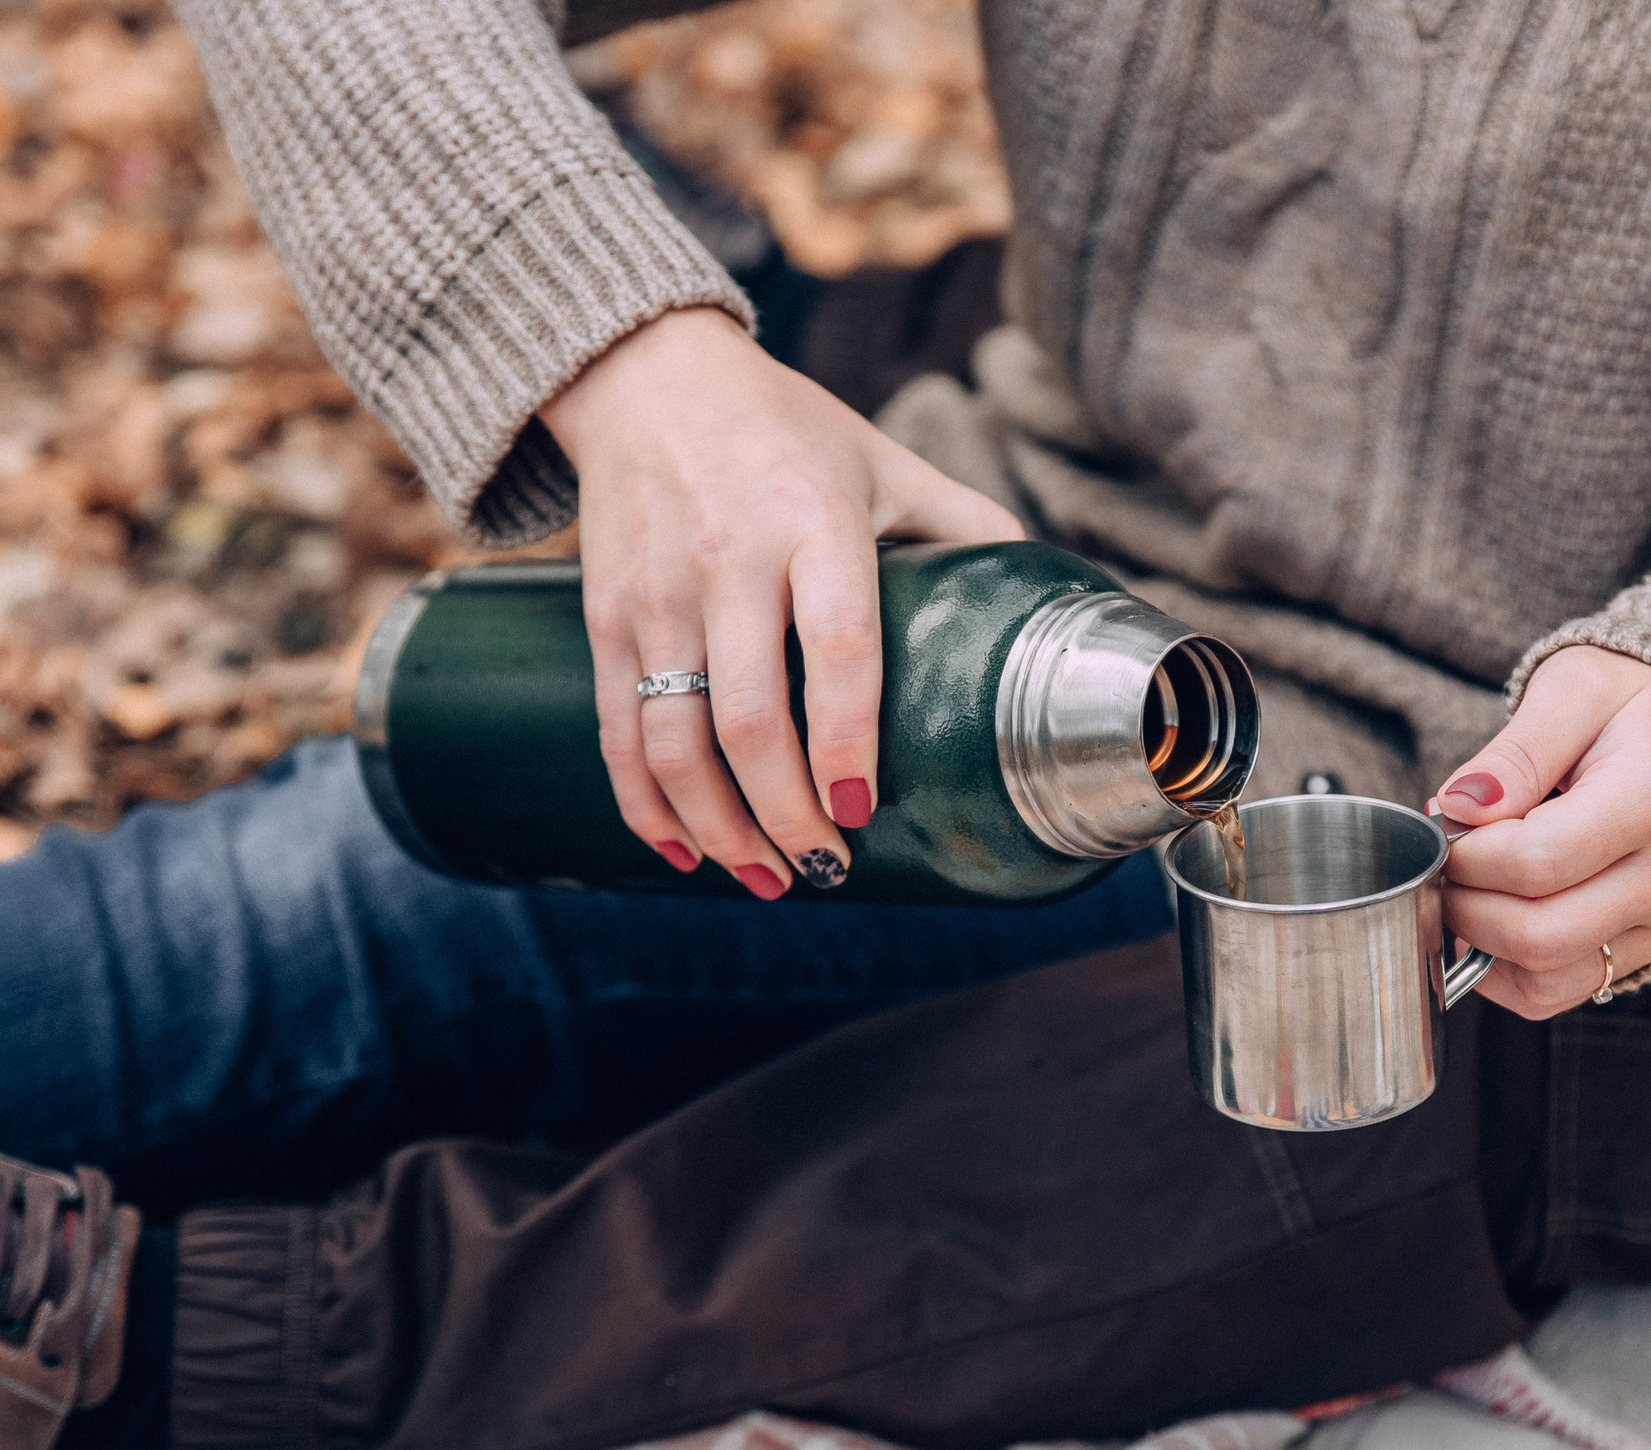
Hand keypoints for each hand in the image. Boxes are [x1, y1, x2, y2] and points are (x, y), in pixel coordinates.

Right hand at [541, 306, 1021, 896]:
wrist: (645, 374)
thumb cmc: (786, 428)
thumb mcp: (886, 459)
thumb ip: (966, 525)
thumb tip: (1046, 600)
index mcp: (813, 520)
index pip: (836, 647)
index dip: (848, 740)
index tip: (863, 809)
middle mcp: (729, 560)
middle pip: (749, 718)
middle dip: (785, 814)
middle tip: (827, 867)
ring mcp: (657, 592)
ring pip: (674, 740)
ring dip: (718, 826)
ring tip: (768, 875)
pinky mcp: (604, 614)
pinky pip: (617, 729)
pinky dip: (646, 805)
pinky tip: (686, 850)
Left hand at [1434, 646, 1650, 1016]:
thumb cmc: (1627, 711)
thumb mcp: (1574, 689)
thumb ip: (1515, 750)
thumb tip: (1459, 806)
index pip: (1536, 861)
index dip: (1467, 854)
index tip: (1445, 821)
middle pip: (1538, 934)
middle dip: (1464, 903)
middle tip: (1446, 859)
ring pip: (1543, 978)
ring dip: (1477, 942)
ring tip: (1467, 886)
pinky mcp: (1646, 952)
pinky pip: (1553, 994)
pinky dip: (1501, 970)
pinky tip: (1488, 919)